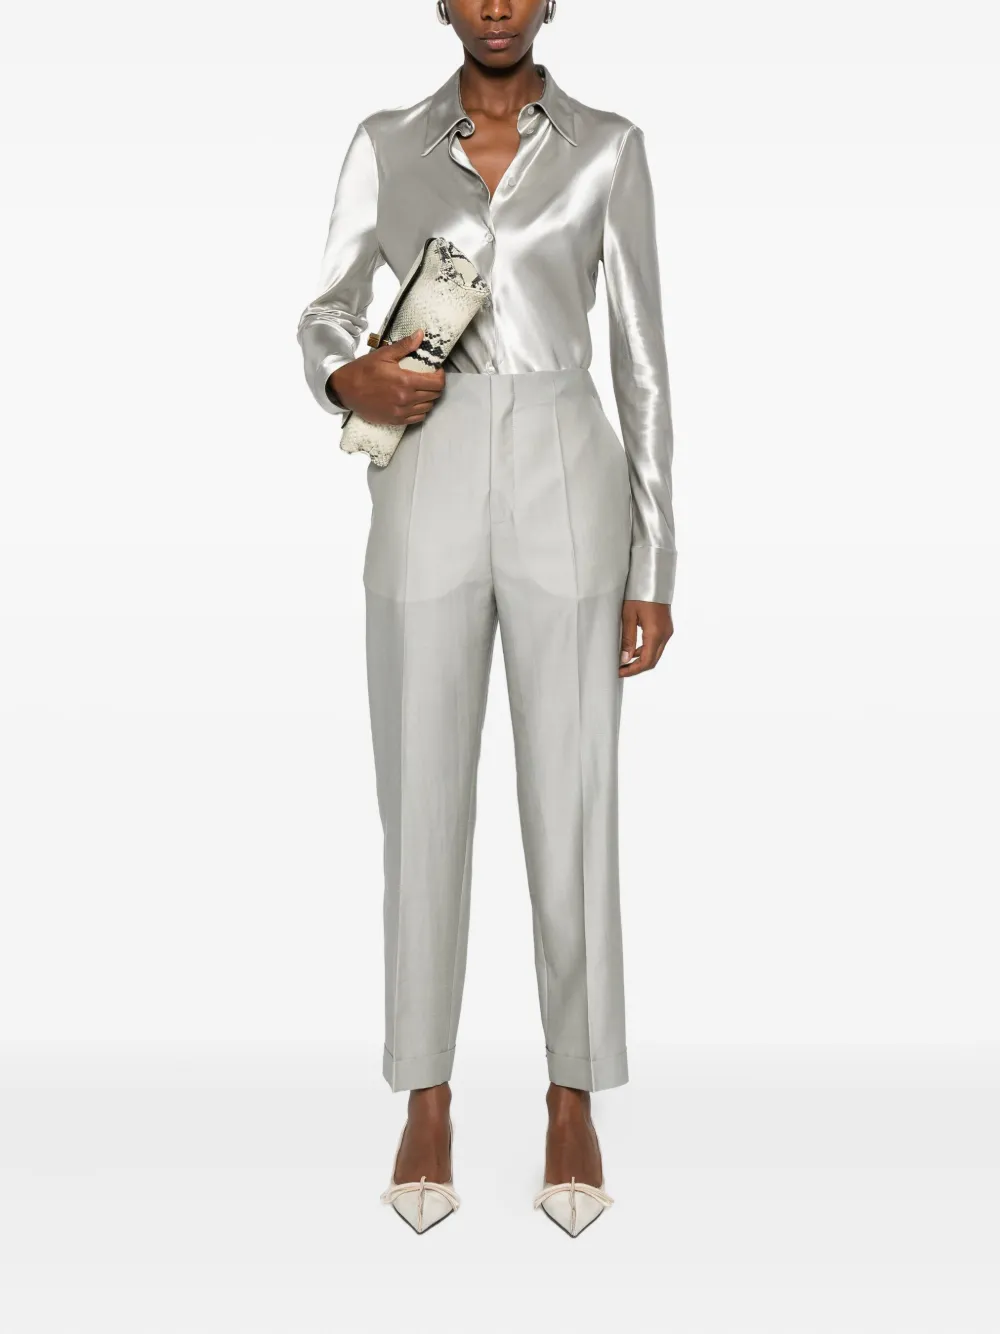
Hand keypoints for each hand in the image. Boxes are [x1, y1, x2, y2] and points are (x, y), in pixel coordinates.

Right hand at [327, 328, 445, 425]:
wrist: (346, 390)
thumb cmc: (363, 371)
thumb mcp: (383, 354)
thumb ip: (405, 346)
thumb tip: (420, 335)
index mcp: (405, 381)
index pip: (436, 383)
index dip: (440, 376)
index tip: (436, 371)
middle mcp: (406, 399)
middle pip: (434, 395)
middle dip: (435, 386)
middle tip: (429, 379)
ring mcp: (401, 412)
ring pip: (428, 407)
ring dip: (429, 398)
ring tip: (422, 390)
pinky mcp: (395, 420)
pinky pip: (418, 418)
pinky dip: (420, 410)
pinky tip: (415, 403)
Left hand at [619, 599, 672, 676]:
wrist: (653, 577)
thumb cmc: (639, 592)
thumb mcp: (628, 615)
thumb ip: (627, 639)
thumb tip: (625, 658)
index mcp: (656, 633)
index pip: (646, 661)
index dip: (633, 670)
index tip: (620, 672)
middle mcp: (665, 634)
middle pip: (652, 660)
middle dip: (637, 668)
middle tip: (621, 669)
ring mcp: (667, 630)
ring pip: (655, 653)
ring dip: (641, 660)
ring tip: (625, 660)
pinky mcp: (666, 626)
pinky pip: (657, 644)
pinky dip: (646, 650)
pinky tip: (634, 649)